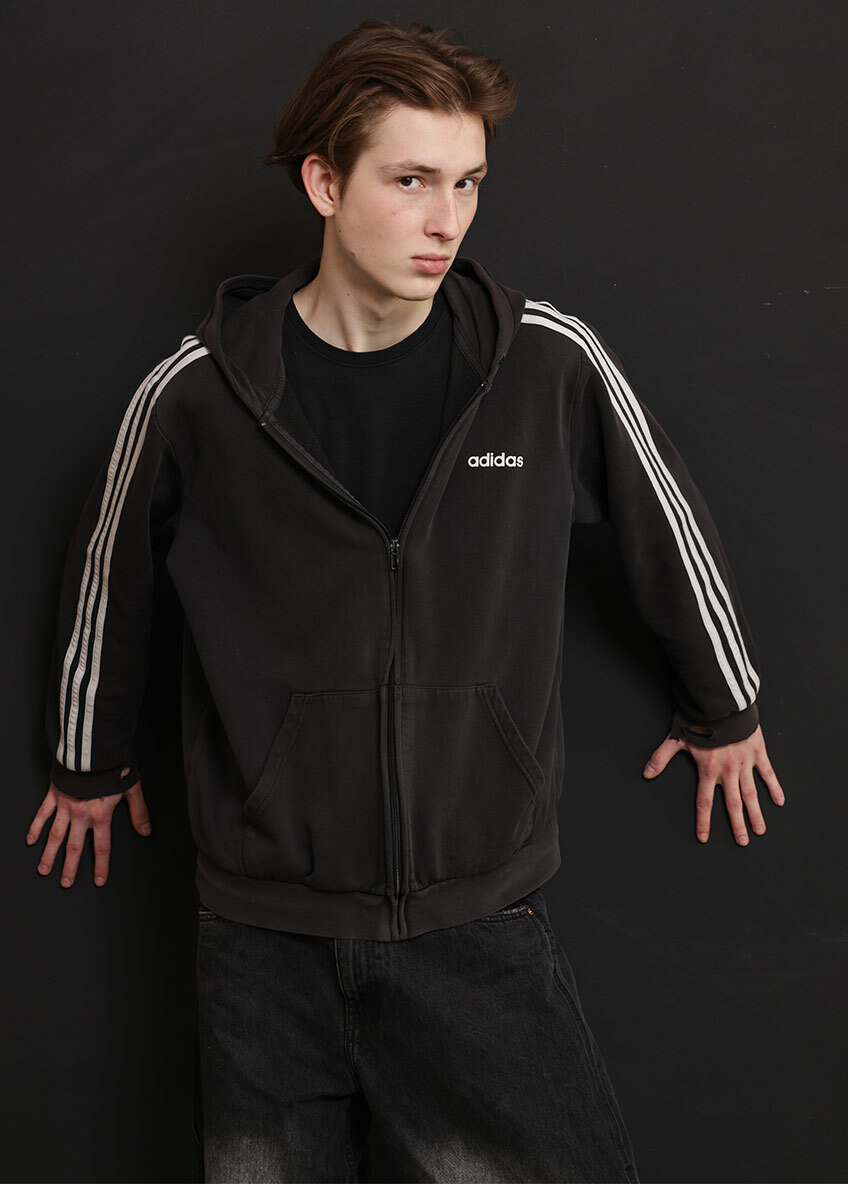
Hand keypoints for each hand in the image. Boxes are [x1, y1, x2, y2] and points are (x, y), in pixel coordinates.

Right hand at [25, 775, 151, 886]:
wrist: (93, 750)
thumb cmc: (113, 767)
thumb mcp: (132, 789)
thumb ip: (138, 812)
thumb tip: (145, 831)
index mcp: (101, 815)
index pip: (101, 847)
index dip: (101, 865)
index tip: (98, 880)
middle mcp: (81, 815)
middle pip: (74, 847)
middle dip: (70, 867)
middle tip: (66, 882)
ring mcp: (65, 806)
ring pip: (55, 836)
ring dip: (49, 854)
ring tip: (44, 869)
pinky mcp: (54, 795)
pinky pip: (42, 814)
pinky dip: (35, 827)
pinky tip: (31, 840)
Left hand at [642, 724, 784, 845]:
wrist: (721, 704)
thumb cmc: (697, 719)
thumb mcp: (676, 739)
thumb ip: (661, 757)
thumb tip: (647, 773)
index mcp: (708, 770)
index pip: (704, 802)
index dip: (703, 821)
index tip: (704, 838)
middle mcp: (728, 771)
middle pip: (733, 804)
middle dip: (737, 825)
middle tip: (742, 841)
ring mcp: (744, 763)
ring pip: (751, 794)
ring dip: (756, 813)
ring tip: (760, 830)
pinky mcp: (757, 753)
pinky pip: (768, 773)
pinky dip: (774, 787)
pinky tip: (779, 801)